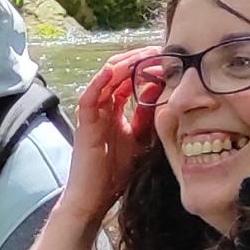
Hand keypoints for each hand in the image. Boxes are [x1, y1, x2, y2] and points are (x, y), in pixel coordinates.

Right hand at [61, 46, 164, 223]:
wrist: (94, 199)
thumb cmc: (115, 174)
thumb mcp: (140, 138)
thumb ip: (147, 114)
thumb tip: (158, 88)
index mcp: (113, 111)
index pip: (126, 79)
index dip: (144, 66)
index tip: (166, 59)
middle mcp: (101, 108)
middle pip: (115, 73)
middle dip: (136, 59)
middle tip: (158, 51)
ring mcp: (91, 115)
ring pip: (103, 79)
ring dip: (122, 65)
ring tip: (142, 55)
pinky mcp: (84, 125)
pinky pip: (89, 97)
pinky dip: (98, 82)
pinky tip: (113, 71)